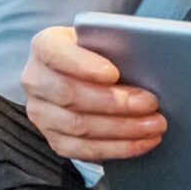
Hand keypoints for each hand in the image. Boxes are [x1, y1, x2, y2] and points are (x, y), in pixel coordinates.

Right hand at [21, 26, 165, 160]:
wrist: (85, 74)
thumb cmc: (99, 53)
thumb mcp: (103, 40)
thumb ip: (115, 45)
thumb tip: (145, 62)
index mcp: (45, 45)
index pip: (55, 53)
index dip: (83, 65)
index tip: (113, 73)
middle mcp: (36, 80)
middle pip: (70, 94)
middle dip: (114, 102)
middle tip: (150, 103)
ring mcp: (41, 113)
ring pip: (78, 126)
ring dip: (122, 128)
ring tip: (154, 124)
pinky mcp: (53, 139)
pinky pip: (83, 150)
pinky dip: (117, 148)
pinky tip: (141, 142)